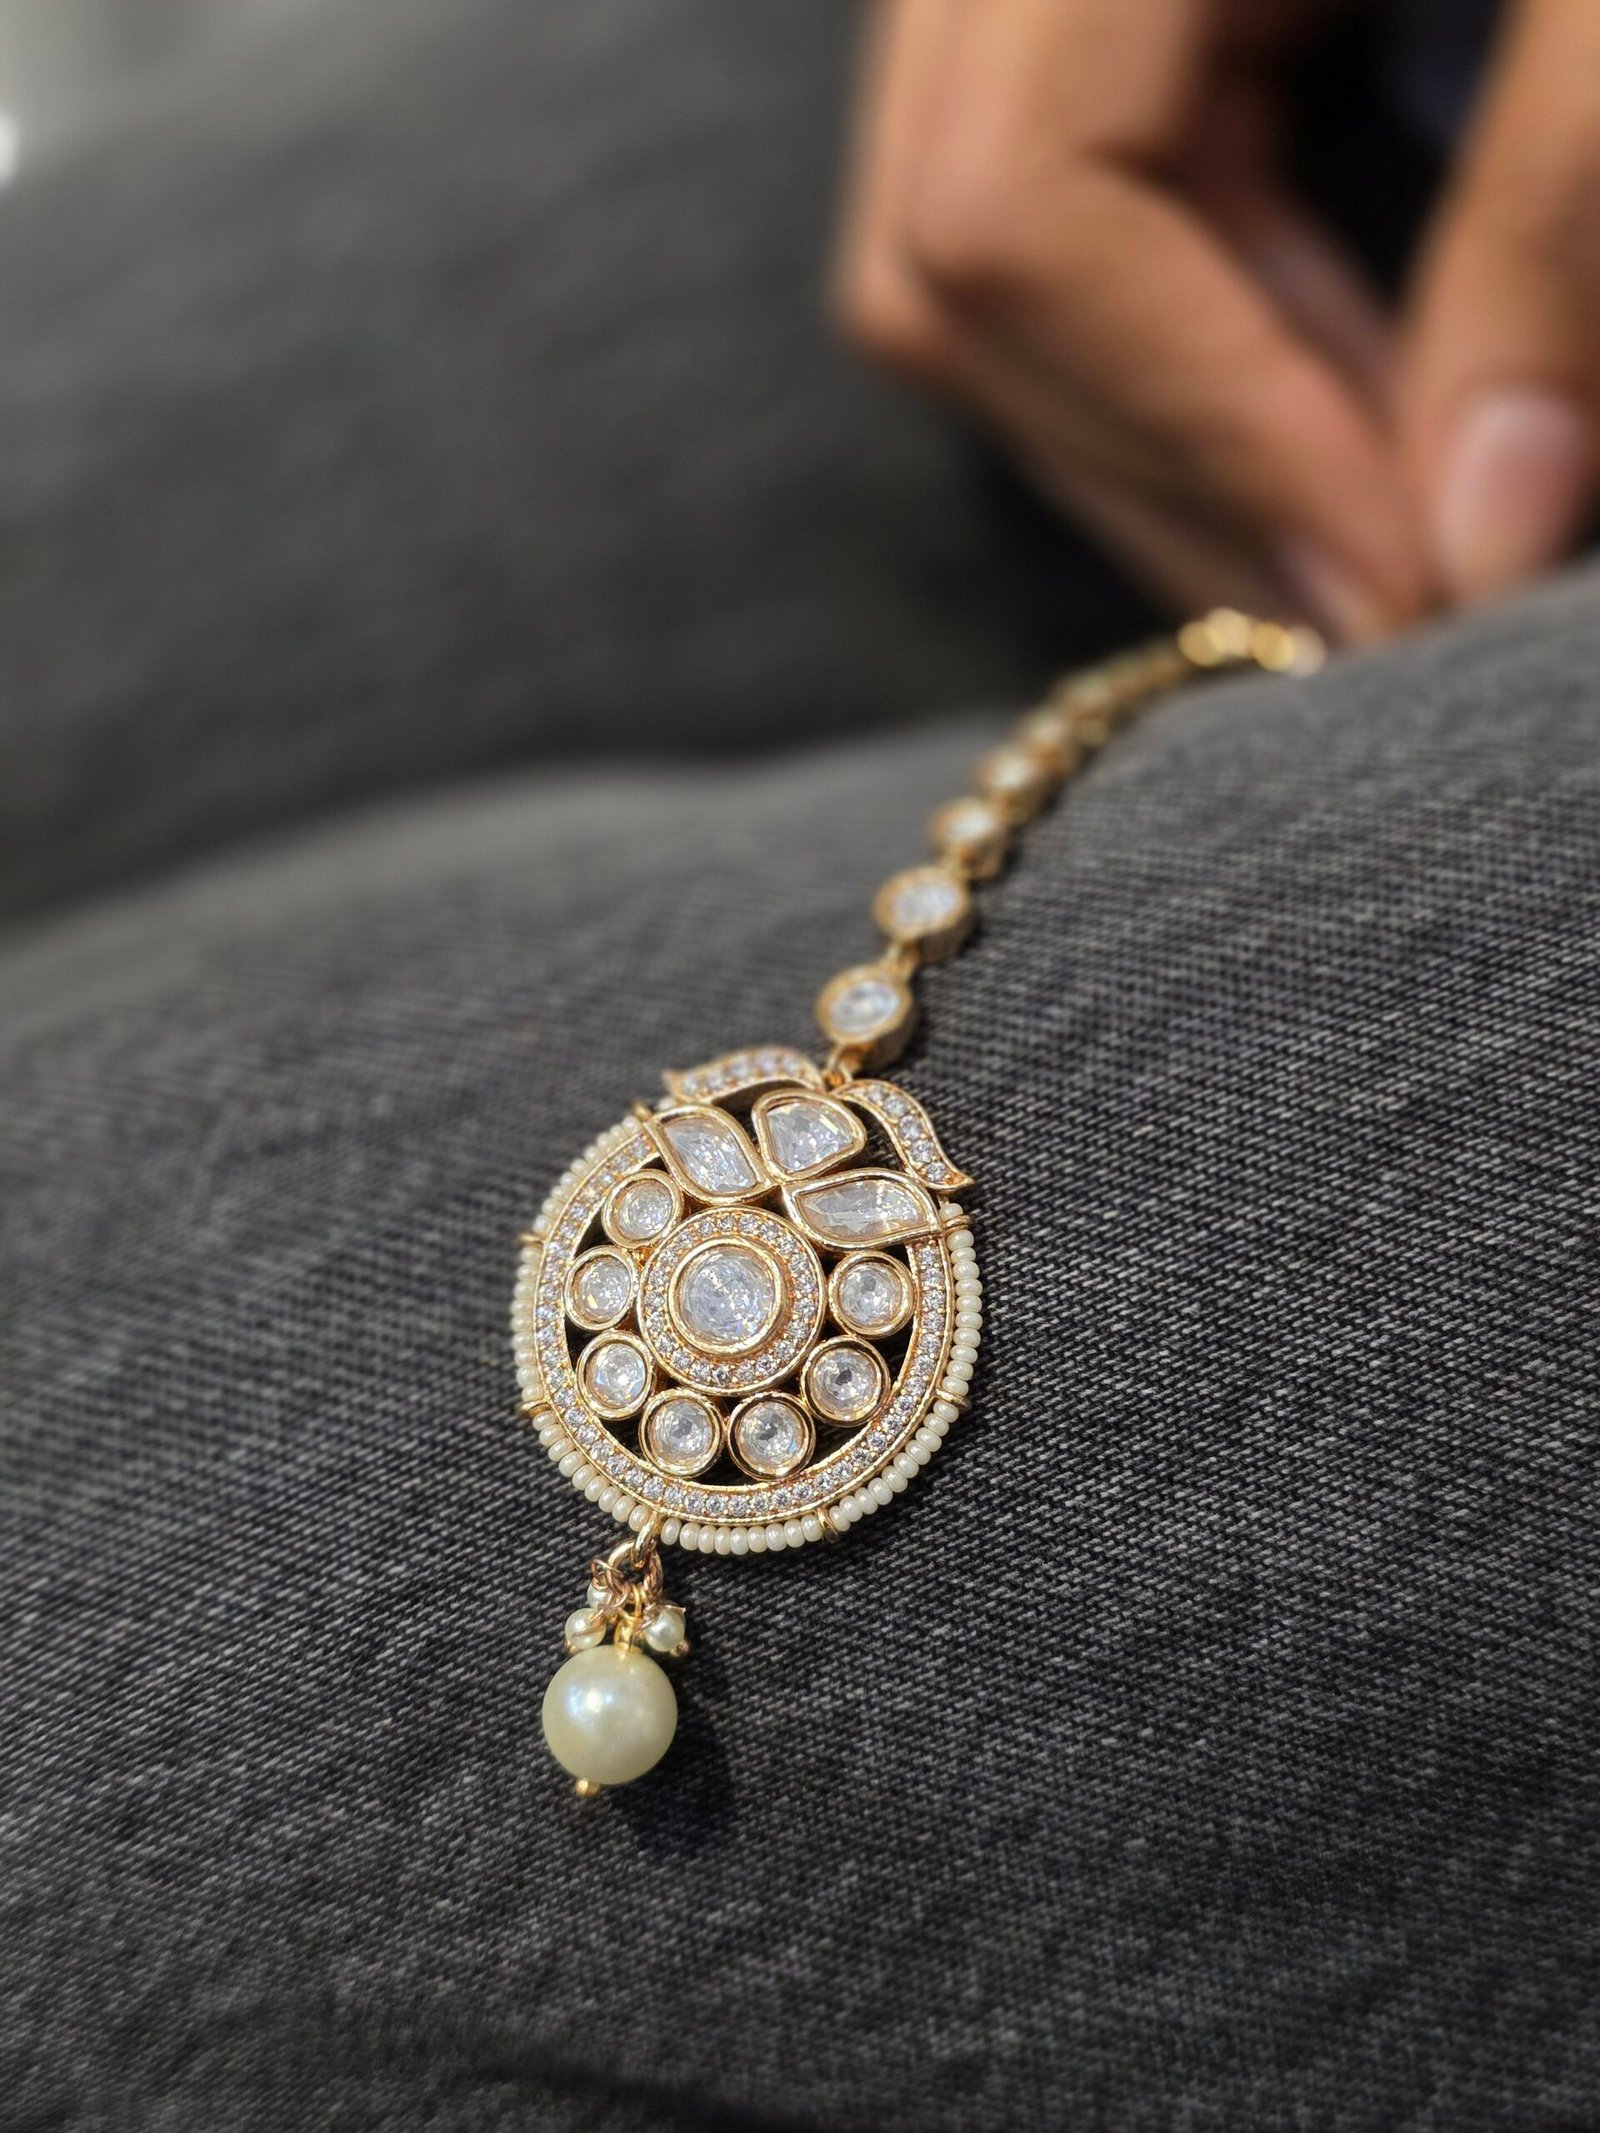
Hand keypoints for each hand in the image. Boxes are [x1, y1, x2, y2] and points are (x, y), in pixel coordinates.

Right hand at [837, 1, 1597, 639]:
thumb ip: (1572, 206)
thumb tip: (1477, 538)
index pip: (1012, 217)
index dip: (1200, 436)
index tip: (1400, 591)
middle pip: (949, 260)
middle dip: (1174, 470)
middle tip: (1379, 606)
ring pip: (970, 252)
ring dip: (1171, 429)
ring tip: (1370, 528)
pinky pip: (1052, 195)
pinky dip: (1188, 337)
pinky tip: (1336, 403)